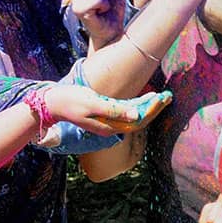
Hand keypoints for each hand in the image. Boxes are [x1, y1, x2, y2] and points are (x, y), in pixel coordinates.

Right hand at [47, 88, 171, 135]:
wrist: (53, 103)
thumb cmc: (71, 100)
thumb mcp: (92, 103)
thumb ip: (114, 111)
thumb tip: (136, 117)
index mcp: (109, 127)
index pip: (137, 121)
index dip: (151, 111)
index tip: (161, 99)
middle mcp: (111, 127)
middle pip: (139, 120)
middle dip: (154, 108)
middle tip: (168, 96)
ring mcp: (108, 121)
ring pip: (134, 116)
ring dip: (148, 106)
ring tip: (162, 96)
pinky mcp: (105, 113)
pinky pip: (126, 111)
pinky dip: (137, 104)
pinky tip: (146, 97)